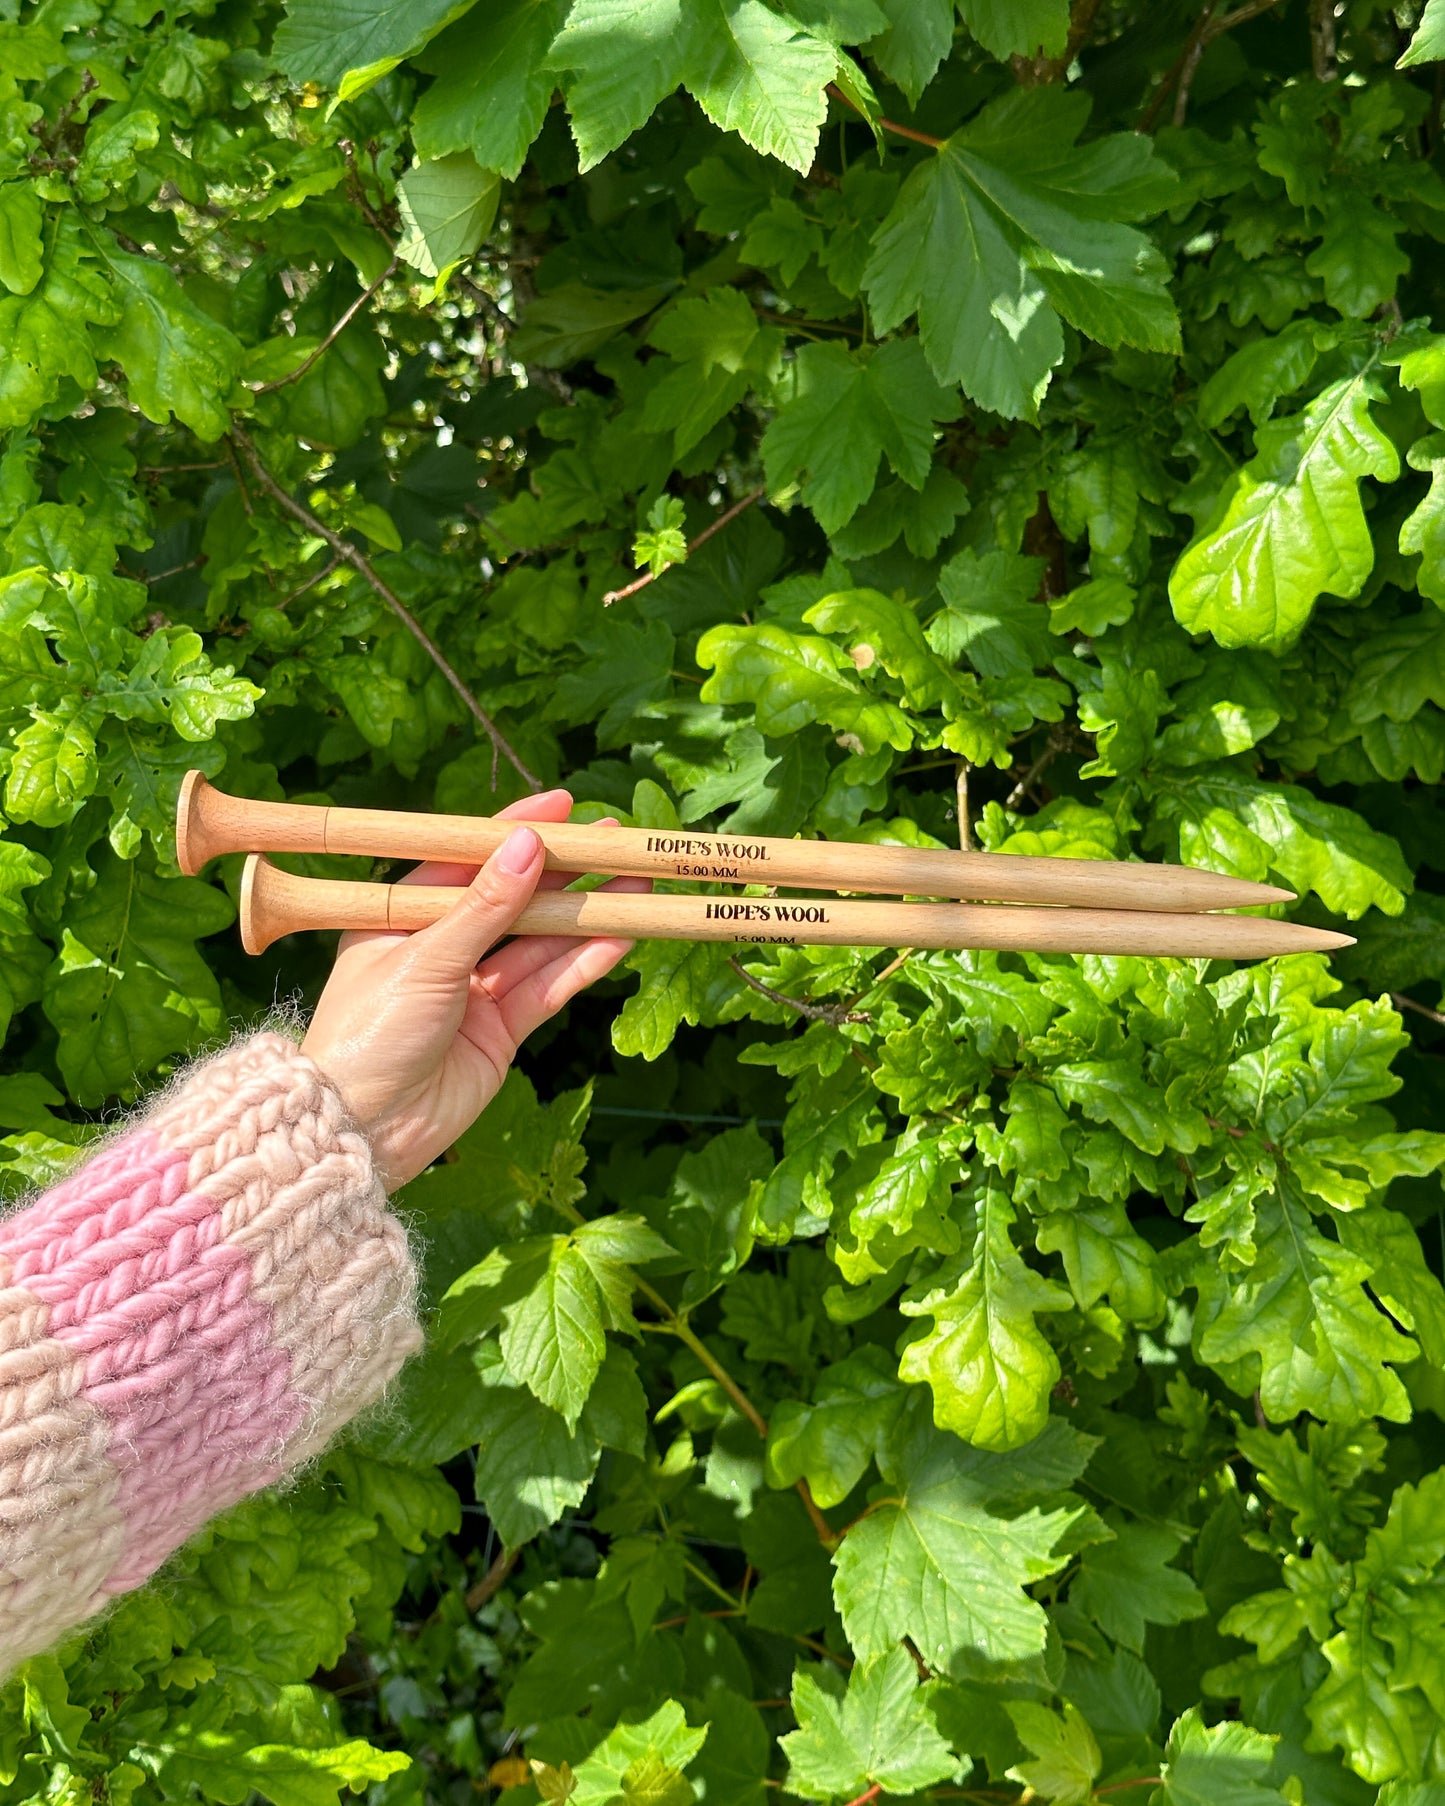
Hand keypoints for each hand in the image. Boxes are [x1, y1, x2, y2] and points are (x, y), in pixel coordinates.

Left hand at [301, 790, 642, 1188]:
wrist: (363, 1129)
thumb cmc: (369, 1034)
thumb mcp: (424, 958)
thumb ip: (483, 906)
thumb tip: (526, 844)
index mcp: (401, 917)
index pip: (464, 860)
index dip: (512, 832)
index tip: (560, 806)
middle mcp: (440, 949)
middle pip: (511, 900)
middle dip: (562, 872)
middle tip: (613, 841)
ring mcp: (474, 991)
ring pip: (539, 944)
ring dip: (585, 916)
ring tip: (636, 885)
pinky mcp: (501, 1032)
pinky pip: (548, 988)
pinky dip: (583, 964)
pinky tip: (620, 937)